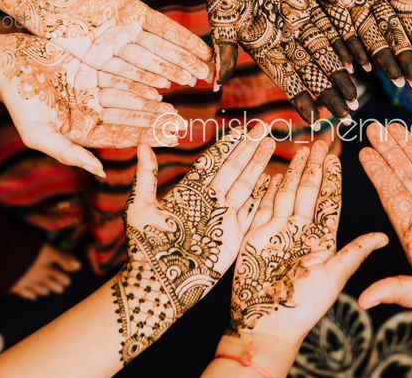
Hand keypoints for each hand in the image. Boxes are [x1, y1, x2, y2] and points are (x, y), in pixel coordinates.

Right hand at [0, 34, 184, 175]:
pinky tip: (160, 87)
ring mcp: (94, 90)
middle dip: (154, 124)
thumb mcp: (39, 134)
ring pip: (130, 98)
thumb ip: (70, 154)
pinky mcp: (95, 69)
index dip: (142, 139)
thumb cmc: (19, 101)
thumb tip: (101, 173)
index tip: (166, 142)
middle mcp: (91, 112)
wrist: (8, 64)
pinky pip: (122, 76)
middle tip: (180, 128)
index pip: (118, 137)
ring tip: (174, 111)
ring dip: (151, 105)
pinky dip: (140, 82)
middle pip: (129, 119)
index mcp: (81, 130)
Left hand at [12, 0, 213, 89]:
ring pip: (146, 63)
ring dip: (168, 73)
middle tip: (207, 74)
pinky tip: (160, 88)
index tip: (206, 51)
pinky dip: (141, 81)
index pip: (166, 30)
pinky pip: (122, 72)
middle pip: (161, 50)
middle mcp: (126, 32)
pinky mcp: (94, 59)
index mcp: (132, 12)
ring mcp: (111, 48)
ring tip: (189, 82)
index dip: (186, 41)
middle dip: (184, 62)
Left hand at [112, 125, 274, 362]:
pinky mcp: (233, 236)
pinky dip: (263, 196)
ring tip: (270, 145)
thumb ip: (146, 177)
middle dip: (248, 149)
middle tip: (262, 129)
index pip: (212, 163)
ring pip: (245, 185)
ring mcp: (223, 218)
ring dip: (258, 165)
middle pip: (233, 169)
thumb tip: (141, 144)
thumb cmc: (145, 248)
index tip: (237, 130)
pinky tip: (272, 180)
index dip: (225, 147)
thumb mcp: (140, 208)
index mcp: (189, 193)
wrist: (159, 283)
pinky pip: (252, 211)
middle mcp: (209, 202)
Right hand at [205, 0, 357, 126]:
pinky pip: (329, 28)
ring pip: (323, 55)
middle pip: (310, 72)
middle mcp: (283, 40)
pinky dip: (341, 45)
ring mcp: (296, 23)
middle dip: (328, 94)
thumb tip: (216, 83)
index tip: (315, 119)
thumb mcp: (221, 19)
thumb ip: (225, 50)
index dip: (301, 99)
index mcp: (262, 48)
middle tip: (347, 116)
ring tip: (355, 98)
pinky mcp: (307, 4)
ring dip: (338, 76)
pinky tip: (355, 62)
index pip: (286, 79)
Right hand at [223, 140, 386, 363]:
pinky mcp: (256, 236)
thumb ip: (354, 253)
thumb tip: (383, 237)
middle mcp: (301, 232)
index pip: (329, 202)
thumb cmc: (303, 308)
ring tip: (301, 149)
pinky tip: (274, 173)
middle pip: (308, 191)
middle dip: (314, 166)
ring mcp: (277, 232)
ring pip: (288, 194)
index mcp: (322, 240)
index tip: (338, 157)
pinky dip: (268, 190)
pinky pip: (263, 206)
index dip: (332, 179)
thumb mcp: (333, 278)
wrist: (265, 324)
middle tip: (320, 140)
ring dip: (293, 172)